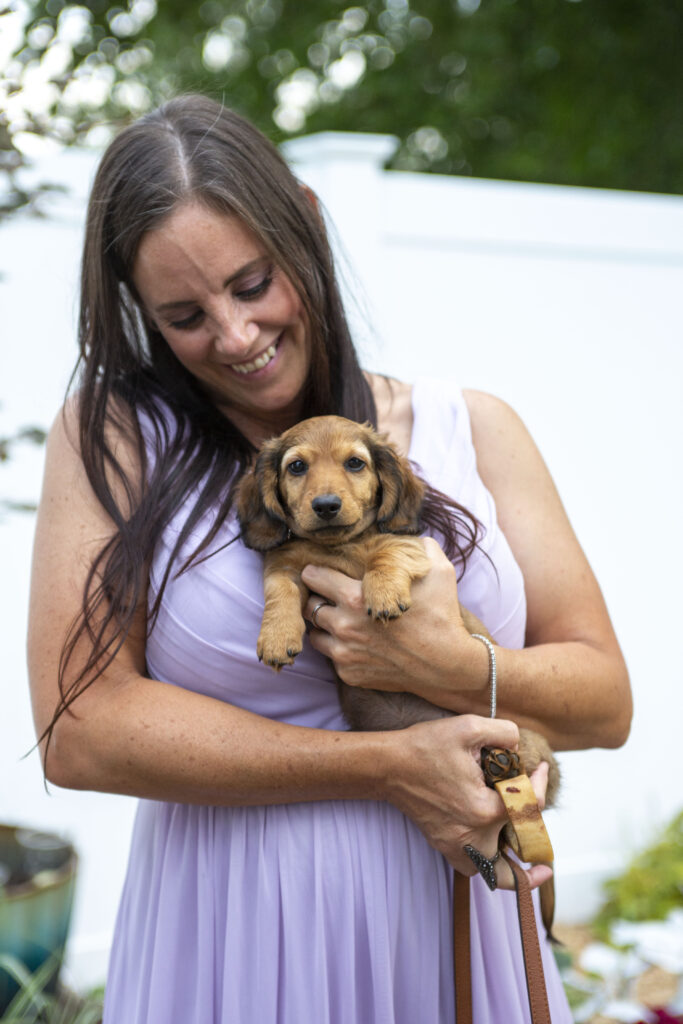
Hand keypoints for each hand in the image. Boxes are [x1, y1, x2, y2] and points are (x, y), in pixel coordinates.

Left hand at [302, 538, 483, 698]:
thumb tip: (414, 537)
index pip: (313, 577)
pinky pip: (332, 659)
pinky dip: (340, 650)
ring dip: (325, 627)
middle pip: (309, 606)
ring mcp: (345, 654)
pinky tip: (358, 644)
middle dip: (318, 600)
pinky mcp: (350, 675)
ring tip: (343, 621)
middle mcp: (344, 626)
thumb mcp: (439, 570)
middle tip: (332, 598)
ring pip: (316, 634)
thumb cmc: (442, 616)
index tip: (322, 573)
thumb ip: (421, 546)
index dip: (317, 572)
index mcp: (355, 597)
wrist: (448, 665)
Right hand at [385, 714, 552, 891]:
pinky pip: (477, 870)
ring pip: (501, 874)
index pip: (529, 806)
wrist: (388, 766)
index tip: (541, 767)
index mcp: (483, 810)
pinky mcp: (446, 846)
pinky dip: (492, 869)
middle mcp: (473, 836)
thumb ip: (504, 731)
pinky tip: (500, 855)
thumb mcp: (468, 727)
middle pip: (521, 843)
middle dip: (535, 826)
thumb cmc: (424, 747)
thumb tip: (520, 747)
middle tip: (538, 809)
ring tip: (536, 864)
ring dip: (519, 868)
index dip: (541, 784)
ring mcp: (458, 846)